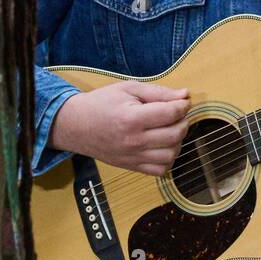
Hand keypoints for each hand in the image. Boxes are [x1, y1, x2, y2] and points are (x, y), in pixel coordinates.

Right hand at [51, 80, 189, 175]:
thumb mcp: (128, 89)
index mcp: (132, 118)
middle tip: (177, 114)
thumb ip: (158, 92)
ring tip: (170, 129)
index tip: (183, 101)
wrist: (75, 125)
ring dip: (178, 141)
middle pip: (175, 135)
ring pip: (171, 155)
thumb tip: (185, 95)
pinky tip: (162, 145)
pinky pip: (160, 170)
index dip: (183, 105)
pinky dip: (168, 158)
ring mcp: (133, 157)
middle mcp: (134, 141)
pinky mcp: (131, 166)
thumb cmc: (101, 103)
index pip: (171, 114)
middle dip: (183, 122)